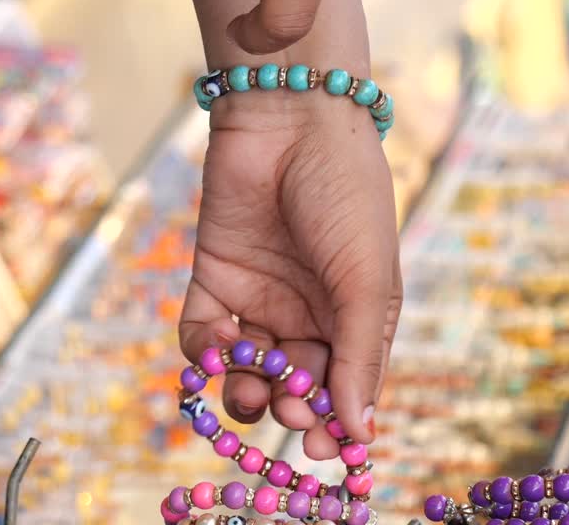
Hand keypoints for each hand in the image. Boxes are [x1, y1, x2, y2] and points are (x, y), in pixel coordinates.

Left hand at [179, 95, 402, 452]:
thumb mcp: (367, 280)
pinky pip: (202, 335)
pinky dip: (203, 353)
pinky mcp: (213, 278)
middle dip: (291, 406)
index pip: (345, 386)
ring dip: (246, 390)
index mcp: (354, 314)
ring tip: (250, 389)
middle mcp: (306, 312)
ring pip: (246, 369)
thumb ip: (360, 356)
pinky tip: (215, 350)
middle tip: (287, 409)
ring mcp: (258, 296)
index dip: (335, 422)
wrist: (289, 120)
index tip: (325, 449)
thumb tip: (360, 433)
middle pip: (295, 384)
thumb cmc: (345, 196)